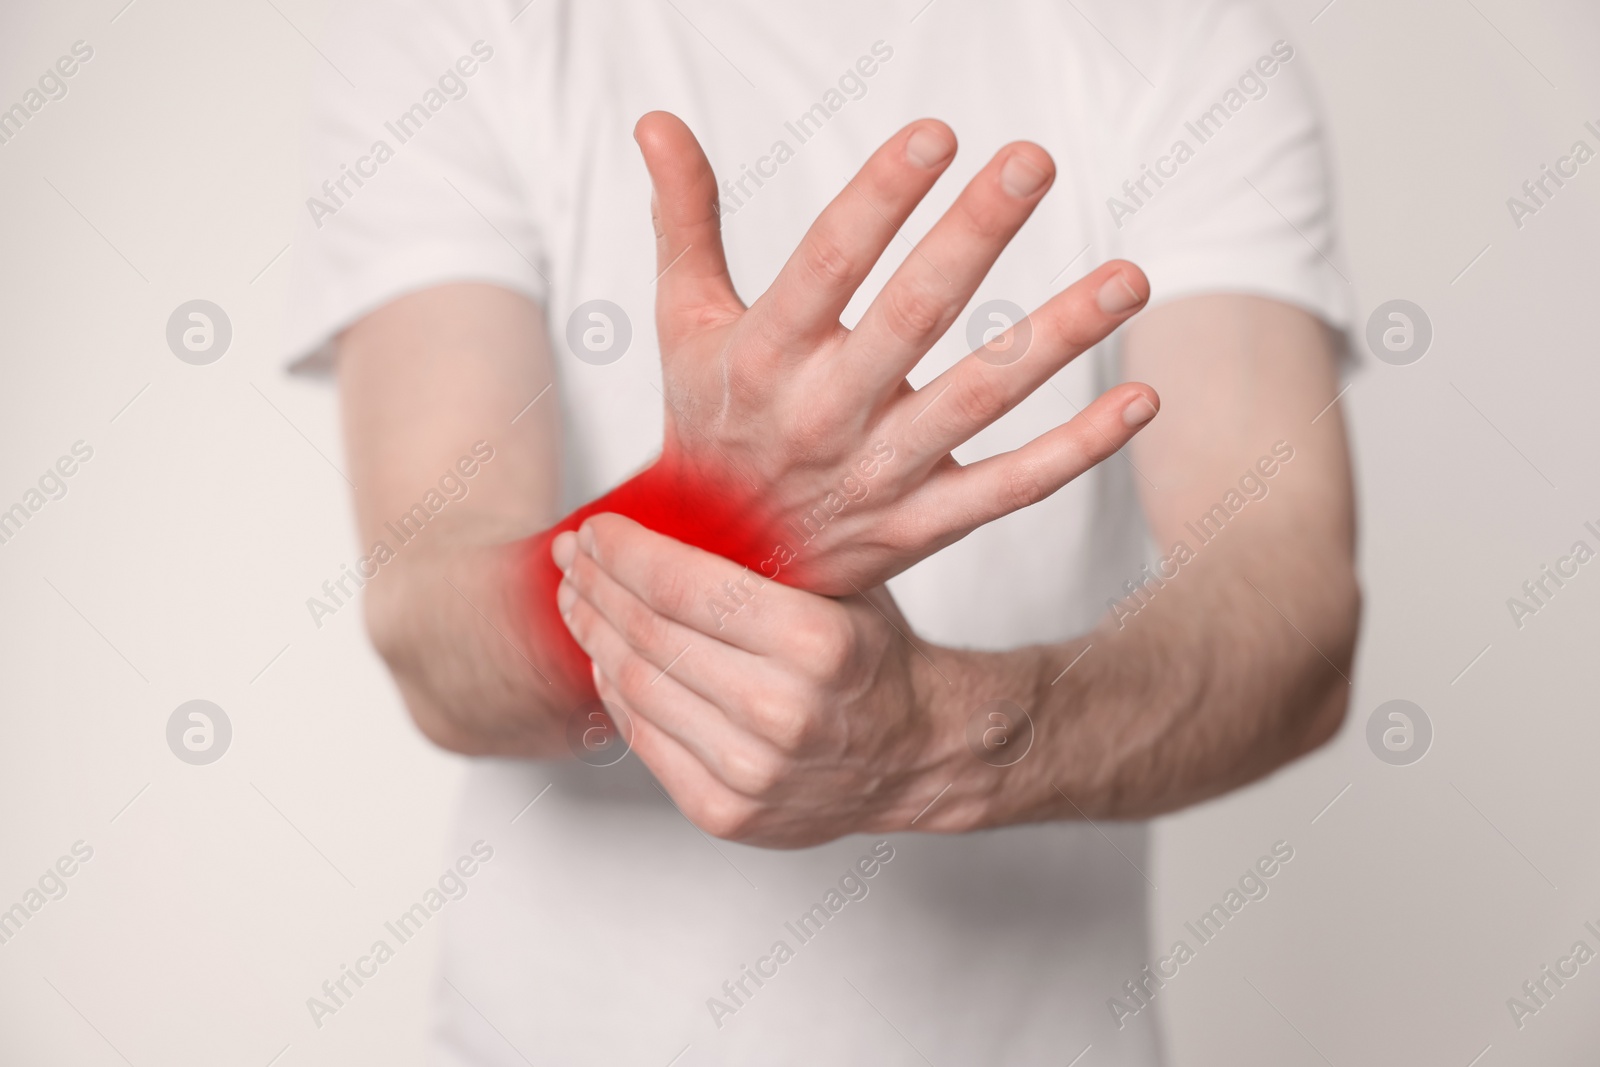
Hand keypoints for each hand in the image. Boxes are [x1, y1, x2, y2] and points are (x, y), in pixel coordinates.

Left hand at [551, 513, 966, 847]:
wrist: (913, 754)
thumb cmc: (870, 658)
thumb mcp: (840, 585)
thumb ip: (767, 553)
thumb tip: (666, 504)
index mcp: (817, 643)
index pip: (682, 585)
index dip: (624, 551)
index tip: (596, 528)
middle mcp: (783, 711)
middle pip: (648, 634)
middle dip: (596, 585)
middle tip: (572, 556)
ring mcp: (751, 771)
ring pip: (634, 687)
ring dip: (593, 634)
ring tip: (577, 599)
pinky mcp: (726, 812)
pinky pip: (643, 739)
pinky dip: (614, 691)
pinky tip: (606, 656)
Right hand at [628, 111, 1158, 595]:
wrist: (715, 571)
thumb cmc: (709, 425)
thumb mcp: (682, 327)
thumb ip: (684, 223)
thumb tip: (656, 119)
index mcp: (761, 356)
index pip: (825, 265)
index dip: (879, 199)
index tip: (937, 134)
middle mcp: (821, 414)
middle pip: (910, 318)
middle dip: (973, 237)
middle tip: (1034, 162)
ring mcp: (877, 475)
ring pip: (977, 400)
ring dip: (1056, 340)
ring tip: (1128, 278)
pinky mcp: (921, 526)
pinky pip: (1009, 489)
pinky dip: (1076, 452)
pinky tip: (1140, 401)